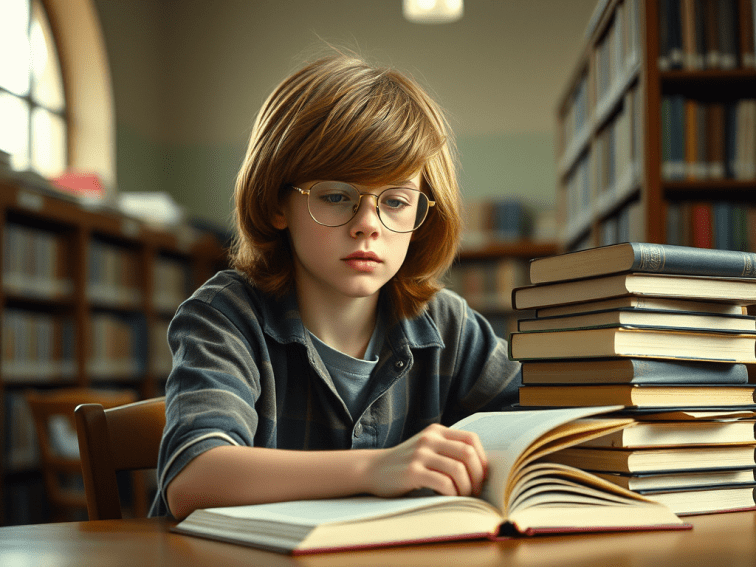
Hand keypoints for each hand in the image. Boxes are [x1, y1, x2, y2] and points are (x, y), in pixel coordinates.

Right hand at [364, 423, 487, 497]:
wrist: (373, 469)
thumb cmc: (406, 464)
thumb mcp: (427, 448)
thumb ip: (448, 450)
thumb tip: (481, 469)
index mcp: (436, 431)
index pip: (471, 439)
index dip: (482, 459)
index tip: (481, 476)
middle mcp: (429, 439)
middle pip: (468, 453)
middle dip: (477, 476)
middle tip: (475, 490)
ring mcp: (420, 454)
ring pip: (458, 469)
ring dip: (466, 487)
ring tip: (462, 496)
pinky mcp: (412, 471)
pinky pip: (443, 483)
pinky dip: (452, 493)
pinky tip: (447, 497)